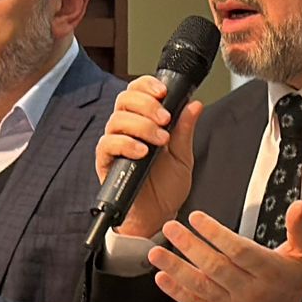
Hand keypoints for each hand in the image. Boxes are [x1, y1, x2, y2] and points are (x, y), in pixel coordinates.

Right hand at [95, 76, 203, 239]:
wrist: (158, 216)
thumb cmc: (167, 187)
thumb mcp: (183, 156)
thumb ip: (185, 130)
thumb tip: (194, 104)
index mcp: (144, 122)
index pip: (137, 92)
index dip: (147, 85)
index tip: (164, 92)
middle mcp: (127, 129)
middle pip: (125, 100)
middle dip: (147, 104)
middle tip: (165, 119)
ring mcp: (115, 144)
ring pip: (117, 119)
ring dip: (141, 125)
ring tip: (160, 140)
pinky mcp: (106, 161)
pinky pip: (108, 144)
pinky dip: (126, 144)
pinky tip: (142, 151)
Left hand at [149, 202, 301, 301]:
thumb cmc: (293, 283)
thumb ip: (299, 228)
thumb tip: (297, 206)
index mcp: (270, 271)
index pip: (239, 250)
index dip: (215, 233)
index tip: (197, 218)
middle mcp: (251, 290)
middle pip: (215, 266)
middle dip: (189, 245)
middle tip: (171, 228)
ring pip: (201, 286)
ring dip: (176, 268)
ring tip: (157, 253)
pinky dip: (177, 292)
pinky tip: (163, 278)